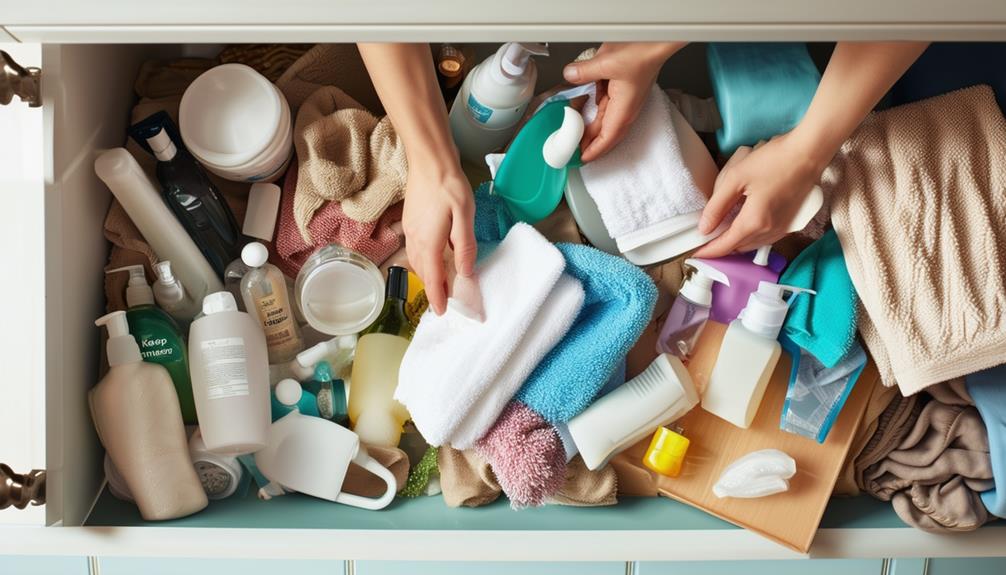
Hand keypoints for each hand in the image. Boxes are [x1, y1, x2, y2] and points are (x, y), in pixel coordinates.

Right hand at [402, 159, 475, 314]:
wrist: (429, 160)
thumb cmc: (449, 185)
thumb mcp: (465, 215)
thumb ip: (465, 246)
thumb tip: (465, 272)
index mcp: (429, 242)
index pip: (433, 278)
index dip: (438, 297)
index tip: (442, 312)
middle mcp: (415, 240)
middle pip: (423, 272)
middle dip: (433, 288)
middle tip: (446, 300)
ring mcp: (410, 230)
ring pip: (417, 262)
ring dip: (428, 276)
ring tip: (440, 284)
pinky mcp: (410, 222)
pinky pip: (415, 250)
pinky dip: (424, 262)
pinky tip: (433, 258)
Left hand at [563, 42, 683, 161]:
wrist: (657, 40)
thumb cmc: (643, 53)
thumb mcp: (606, 62)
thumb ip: (584, 72)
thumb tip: (570, 75)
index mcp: (623, 110)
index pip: (606, 139)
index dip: (593, 151)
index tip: (581, 159)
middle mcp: (625, 109)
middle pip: (604, 132)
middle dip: (588, 142)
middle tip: (571, 147)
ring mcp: (625, 100)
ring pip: (603, 119)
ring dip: (589, 124)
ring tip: (572, 127)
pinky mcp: (623, 89)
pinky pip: (605, 104)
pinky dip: (593, 107)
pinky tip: (582, 103)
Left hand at [693, 131, 827, 257]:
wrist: (808, 153)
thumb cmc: (773, 160)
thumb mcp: (736, 178)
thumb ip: (717, 205)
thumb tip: (704, 228)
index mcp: (754, 222)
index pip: (725, 246)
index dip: (708, 250)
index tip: (695, 252)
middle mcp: (769, 231)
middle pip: (738, 248)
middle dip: (721, 247)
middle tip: (705, 240)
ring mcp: (782, 228)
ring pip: (752, 244)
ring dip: (736, 242)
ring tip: (721, 233)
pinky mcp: (790, 222)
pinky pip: (765, 238)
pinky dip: (750, 236)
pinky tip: (743, 225)